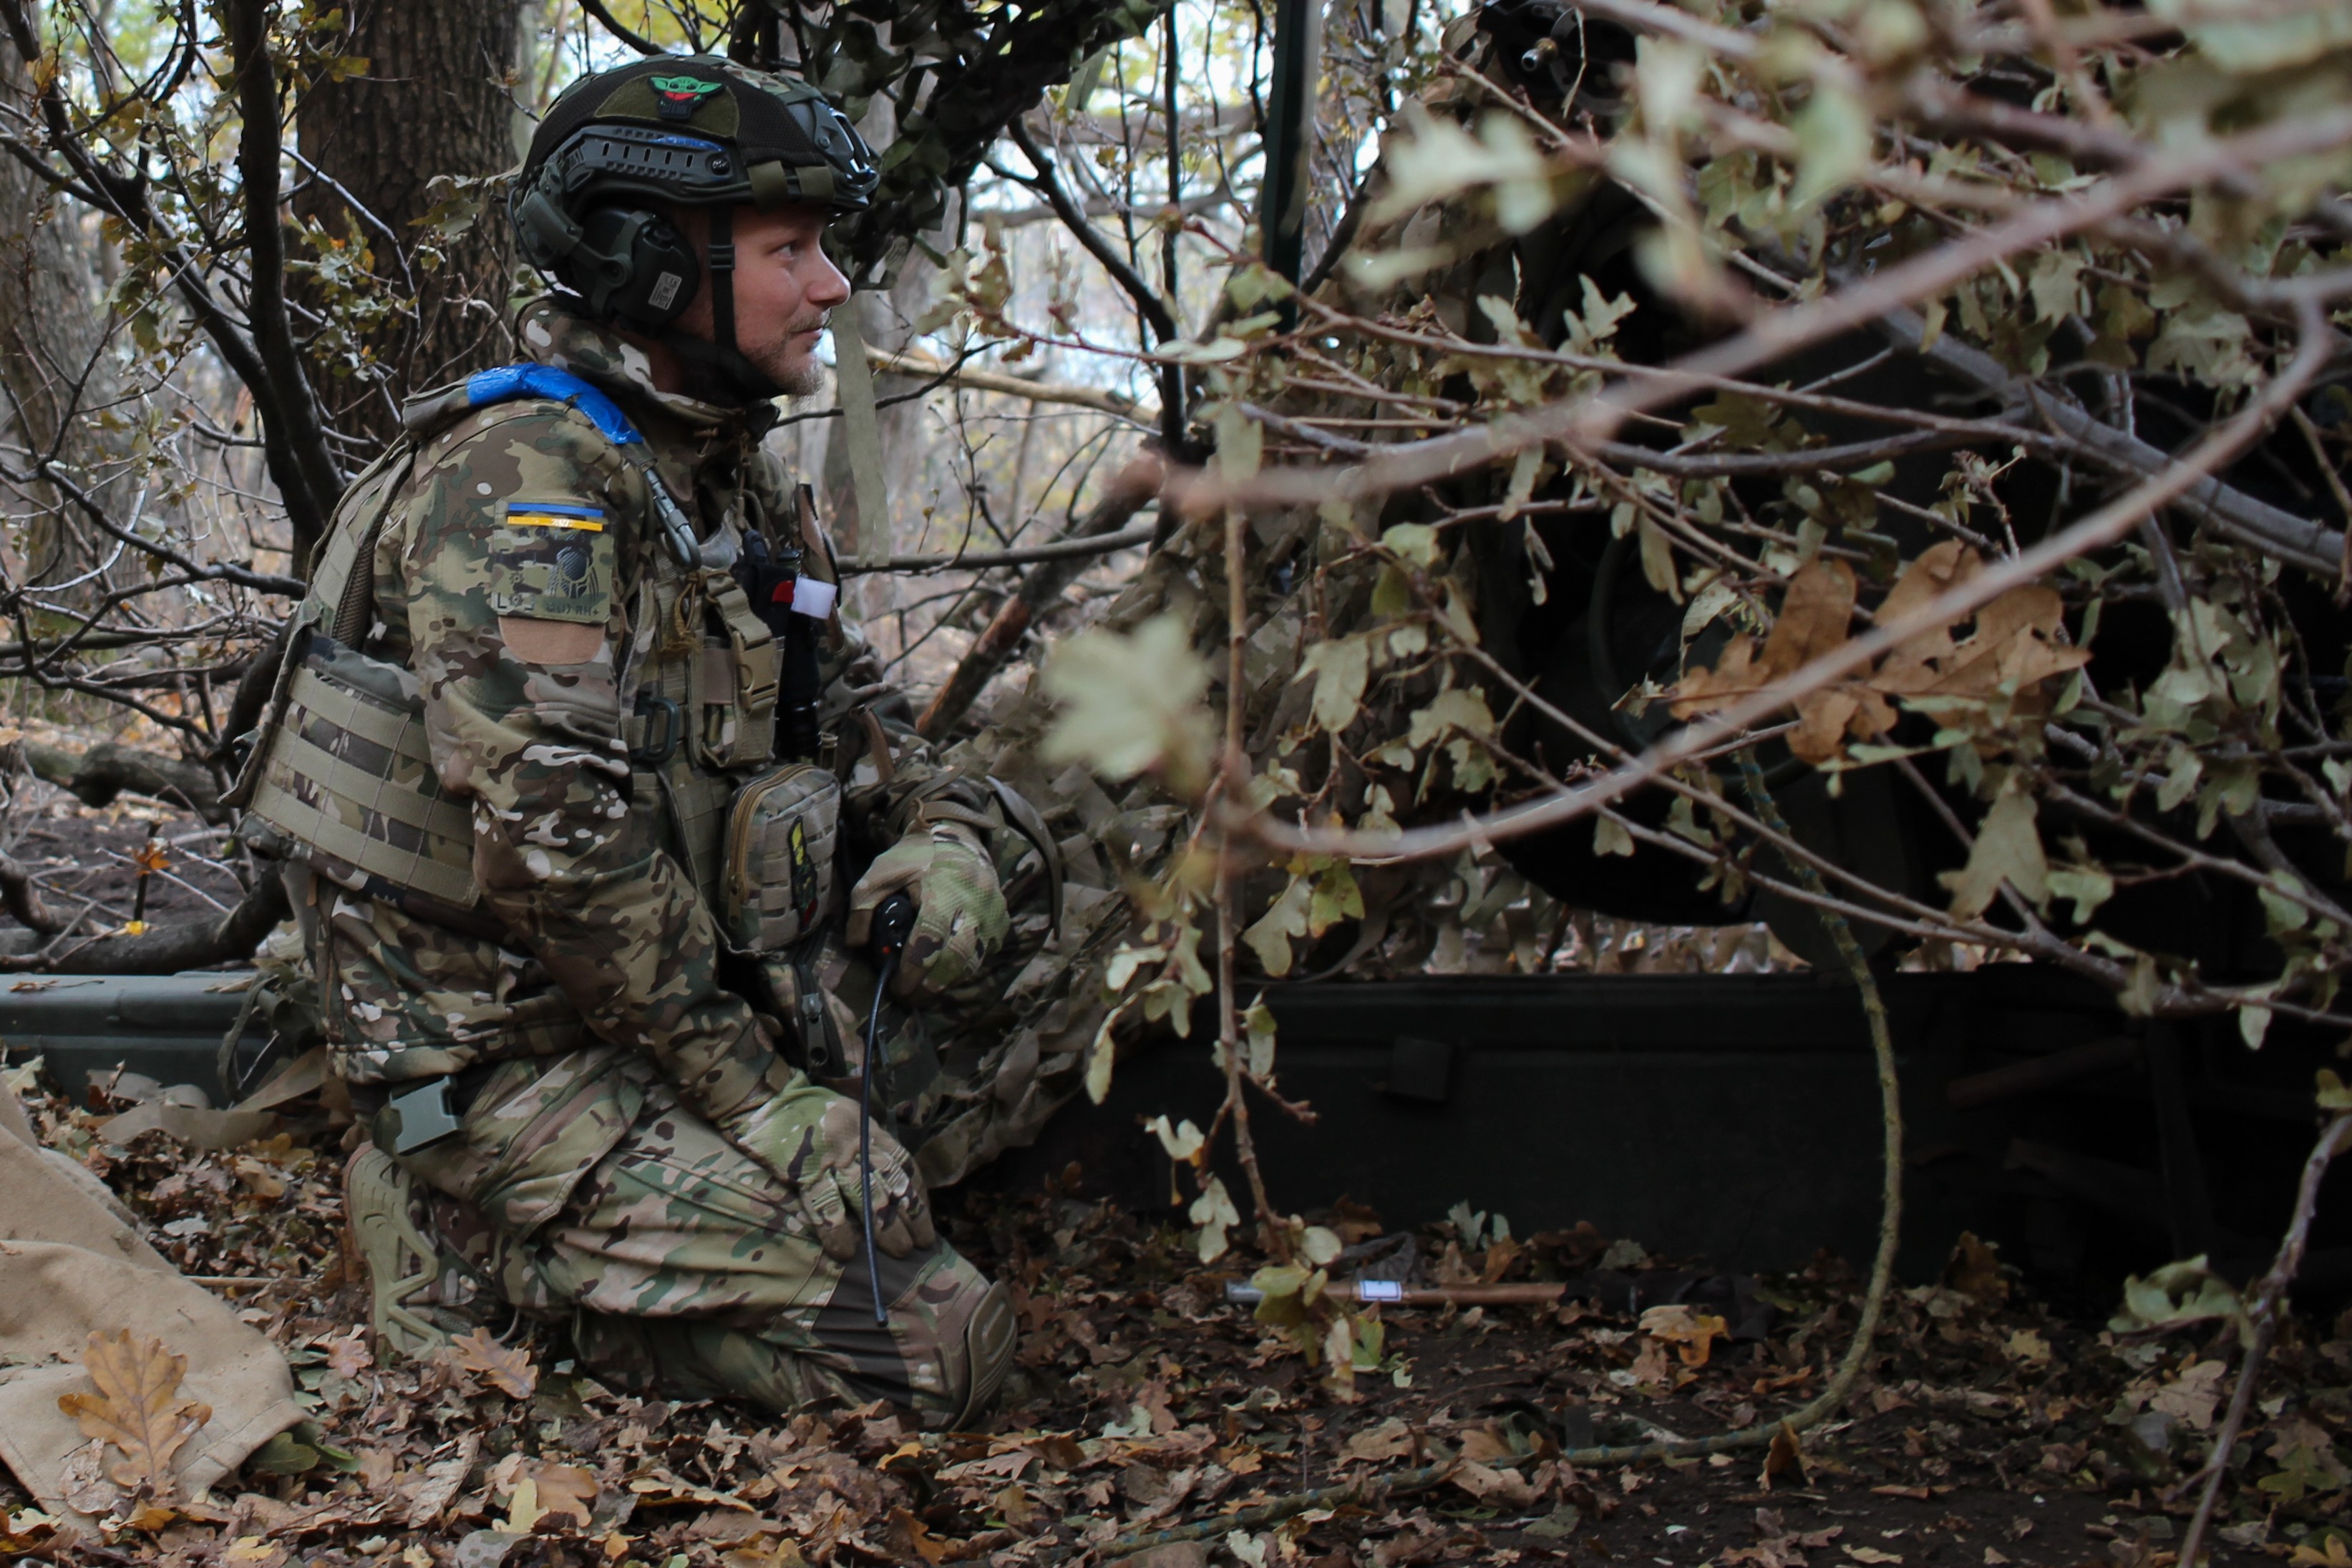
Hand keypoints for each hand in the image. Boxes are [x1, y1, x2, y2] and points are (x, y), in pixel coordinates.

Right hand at [726, 1086, 937, 1259]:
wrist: (769, 1099)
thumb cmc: (807, 1107)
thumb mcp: (848, 1114)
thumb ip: (866, 1139)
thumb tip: (884, 1169)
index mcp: (868, 1130)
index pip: (903, 1163)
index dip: (917, 1190)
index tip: (925, 1213)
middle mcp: (857, 1145)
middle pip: (892, 1184)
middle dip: (911, 1216)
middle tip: (923, 1243)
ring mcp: (833, 1159)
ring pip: (867, 1198)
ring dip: (885, 1228)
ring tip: (899, 1253)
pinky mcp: (806, 1172)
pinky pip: (825, 1206)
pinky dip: (836, 1232)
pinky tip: (846, 1252)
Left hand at [845, 820, 1008, 1000]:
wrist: (956, 836)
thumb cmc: (914, 858)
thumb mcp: (879, 875)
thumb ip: (862, 909)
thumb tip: (857, 945)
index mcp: (942, 892)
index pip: (929, 940)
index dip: (913, 970)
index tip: (896, 986)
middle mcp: (972, 905)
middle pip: (955, 959)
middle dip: (930, 985)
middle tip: (910, 997)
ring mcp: (991, 914)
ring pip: (973, 961)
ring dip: (947, 981)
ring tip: (924, 989)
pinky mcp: (1001, 919)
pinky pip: (984, 953)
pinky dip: (964, 967)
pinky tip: (944, 971)